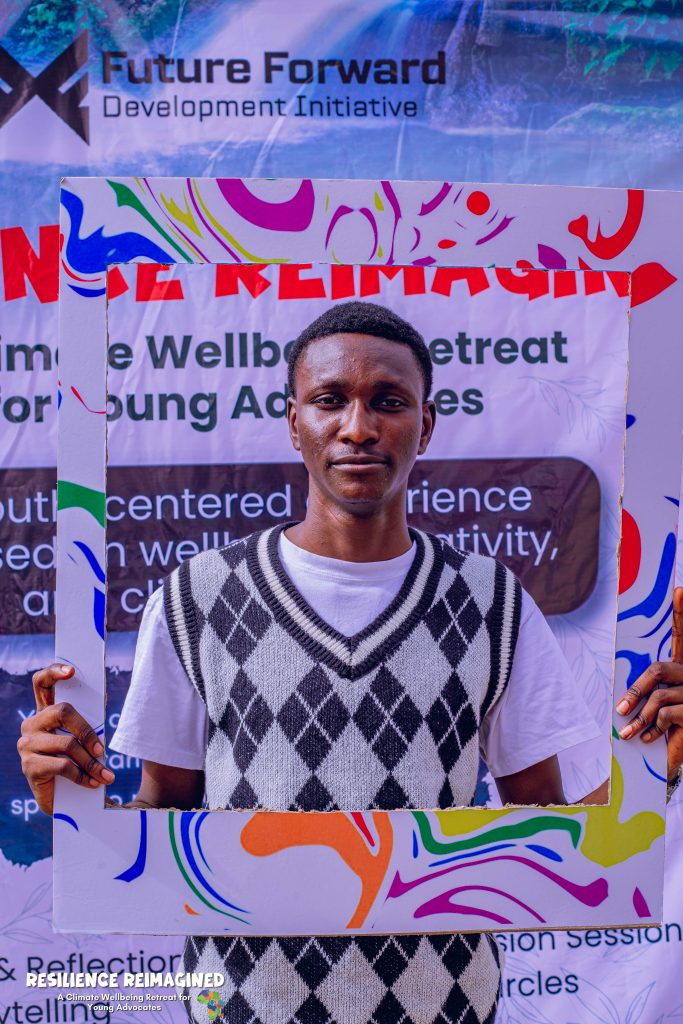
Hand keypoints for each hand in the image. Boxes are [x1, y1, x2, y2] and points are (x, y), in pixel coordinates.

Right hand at [17, 663, 114, 814]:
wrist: (63, 800)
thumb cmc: (76, 763)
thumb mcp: (81, 740)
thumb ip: (86, 723)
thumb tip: (103, 708)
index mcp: (44, 713)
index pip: (42, 683)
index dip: (54, 672)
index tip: (72, 671)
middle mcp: (32, 724)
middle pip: (62, 711)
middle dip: (87, 730)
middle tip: (102, 750)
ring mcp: (26, 744)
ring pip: (67, 743)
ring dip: (91, 762)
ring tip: (105, 774)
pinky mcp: (29, 765)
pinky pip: (62, 765)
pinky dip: (82, 775)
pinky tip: (92, 783)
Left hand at [616, 587, 682, 781]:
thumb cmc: (677, 732)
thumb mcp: (665, 709)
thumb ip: (653, 695)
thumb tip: (623, 699)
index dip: (682, 614)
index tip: (680, 590)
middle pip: (659, 670)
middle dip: (636, 691)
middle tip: (619, 710)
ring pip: (659, 696)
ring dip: (640, 718)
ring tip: (628, 733)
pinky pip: (666, 713)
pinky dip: (653, 727)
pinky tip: (648, 738)